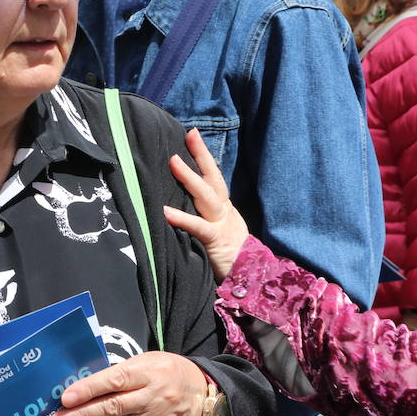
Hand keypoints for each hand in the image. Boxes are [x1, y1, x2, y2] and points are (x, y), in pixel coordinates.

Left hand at [49, 352, 207, 415]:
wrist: (200, 398)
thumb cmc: (166, 374)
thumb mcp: (147, 362)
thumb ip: (120, 373)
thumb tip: (83, 387)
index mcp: (149, 373)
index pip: (115, 380)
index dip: (89, 389)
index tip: (65, 398)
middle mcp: (152, 398)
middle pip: (112, 408)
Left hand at [163, 129, 248, 281]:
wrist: (252, 280)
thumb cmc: (229, 259)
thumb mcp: (217, 234)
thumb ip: (202, 220)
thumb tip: (178, 205)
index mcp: (224, 209)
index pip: (214, 178)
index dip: (204, 157)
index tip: (192, 136)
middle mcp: (225, 212)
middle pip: (214, 178)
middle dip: (201, 155)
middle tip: (189, 134)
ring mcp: (222, 224)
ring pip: (207, 196)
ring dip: (190, 178)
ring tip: (173, 161)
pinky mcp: (216, 241)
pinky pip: (198, 227)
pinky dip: (182, 218)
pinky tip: (165, 211)